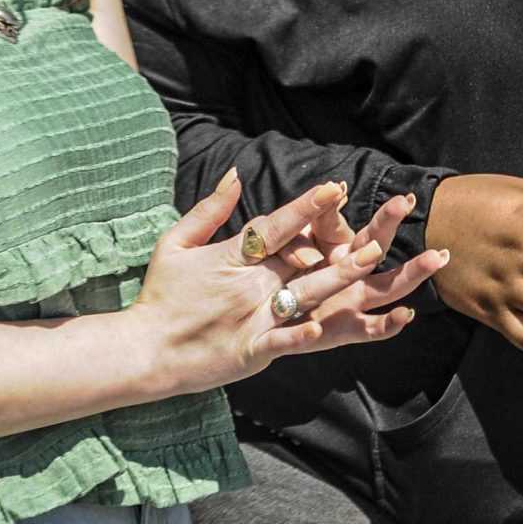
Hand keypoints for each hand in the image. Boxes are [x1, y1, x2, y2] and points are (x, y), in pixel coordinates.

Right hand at [131, 170, 449, 390]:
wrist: (144, 349)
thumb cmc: (161, 294)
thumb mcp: (176, 243)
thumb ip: (210, 209)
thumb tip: (236, 173)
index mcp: (233, 256)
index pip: (276, 226)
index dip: (306, 206)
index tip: (334, 188)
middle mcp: (248, 285)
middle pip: (301, 261)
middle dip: (340, 247)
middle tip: (378, 233)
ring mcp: (250, 318)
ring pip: (302, 297)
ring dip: (337, 281)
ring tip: (368, 267)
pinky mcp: (248, 349)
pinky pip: (279, 341)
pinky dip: (298, 334)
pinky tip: (321, 325)